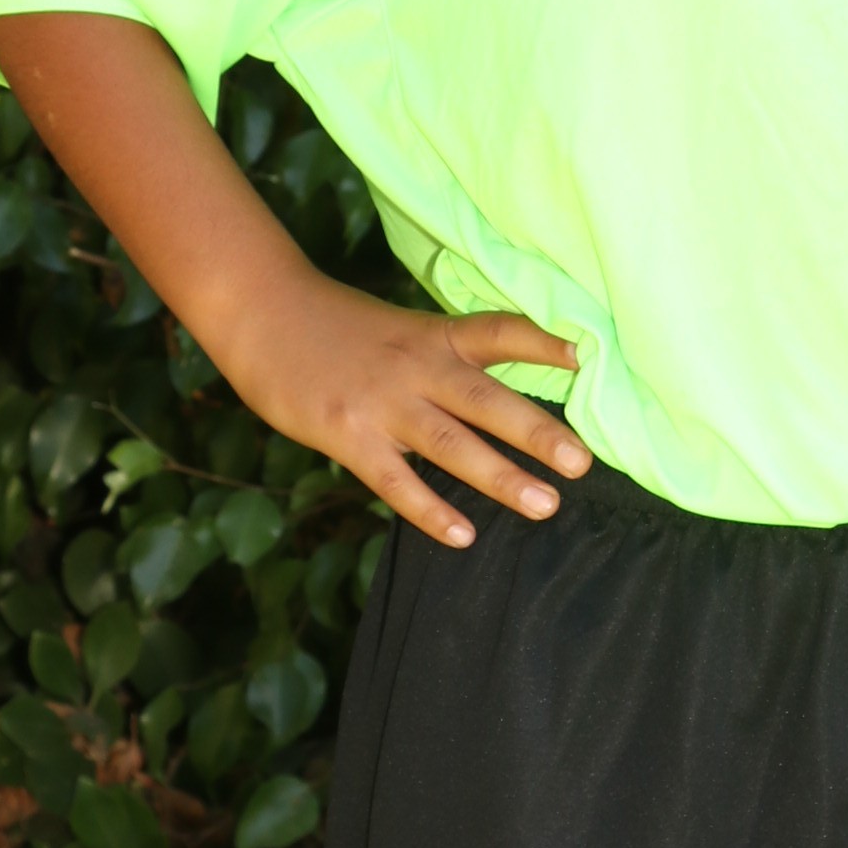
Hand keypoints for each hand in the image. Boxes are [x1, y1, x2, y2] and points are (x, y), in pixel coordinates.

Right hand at [0, 17, 594, 555]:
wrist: (260, 312)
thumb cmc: (332, 325)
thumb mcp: (398, 327)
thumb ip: (444, 354)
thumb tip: (495, 379)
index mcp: (432, 336)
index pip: (499, 333)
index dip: (544, 344)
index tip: (587, 358)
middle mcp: (417, 367)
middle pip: (488, 400)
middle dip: (538, 432)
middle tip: (584, 462)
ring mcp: (382, 404)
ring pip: (452, 444)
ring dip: (501, 478)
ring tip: (546, 505)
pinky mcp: (347, 435)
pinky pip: (396, 480)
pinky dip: (430, 509)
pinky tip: (462, 535)